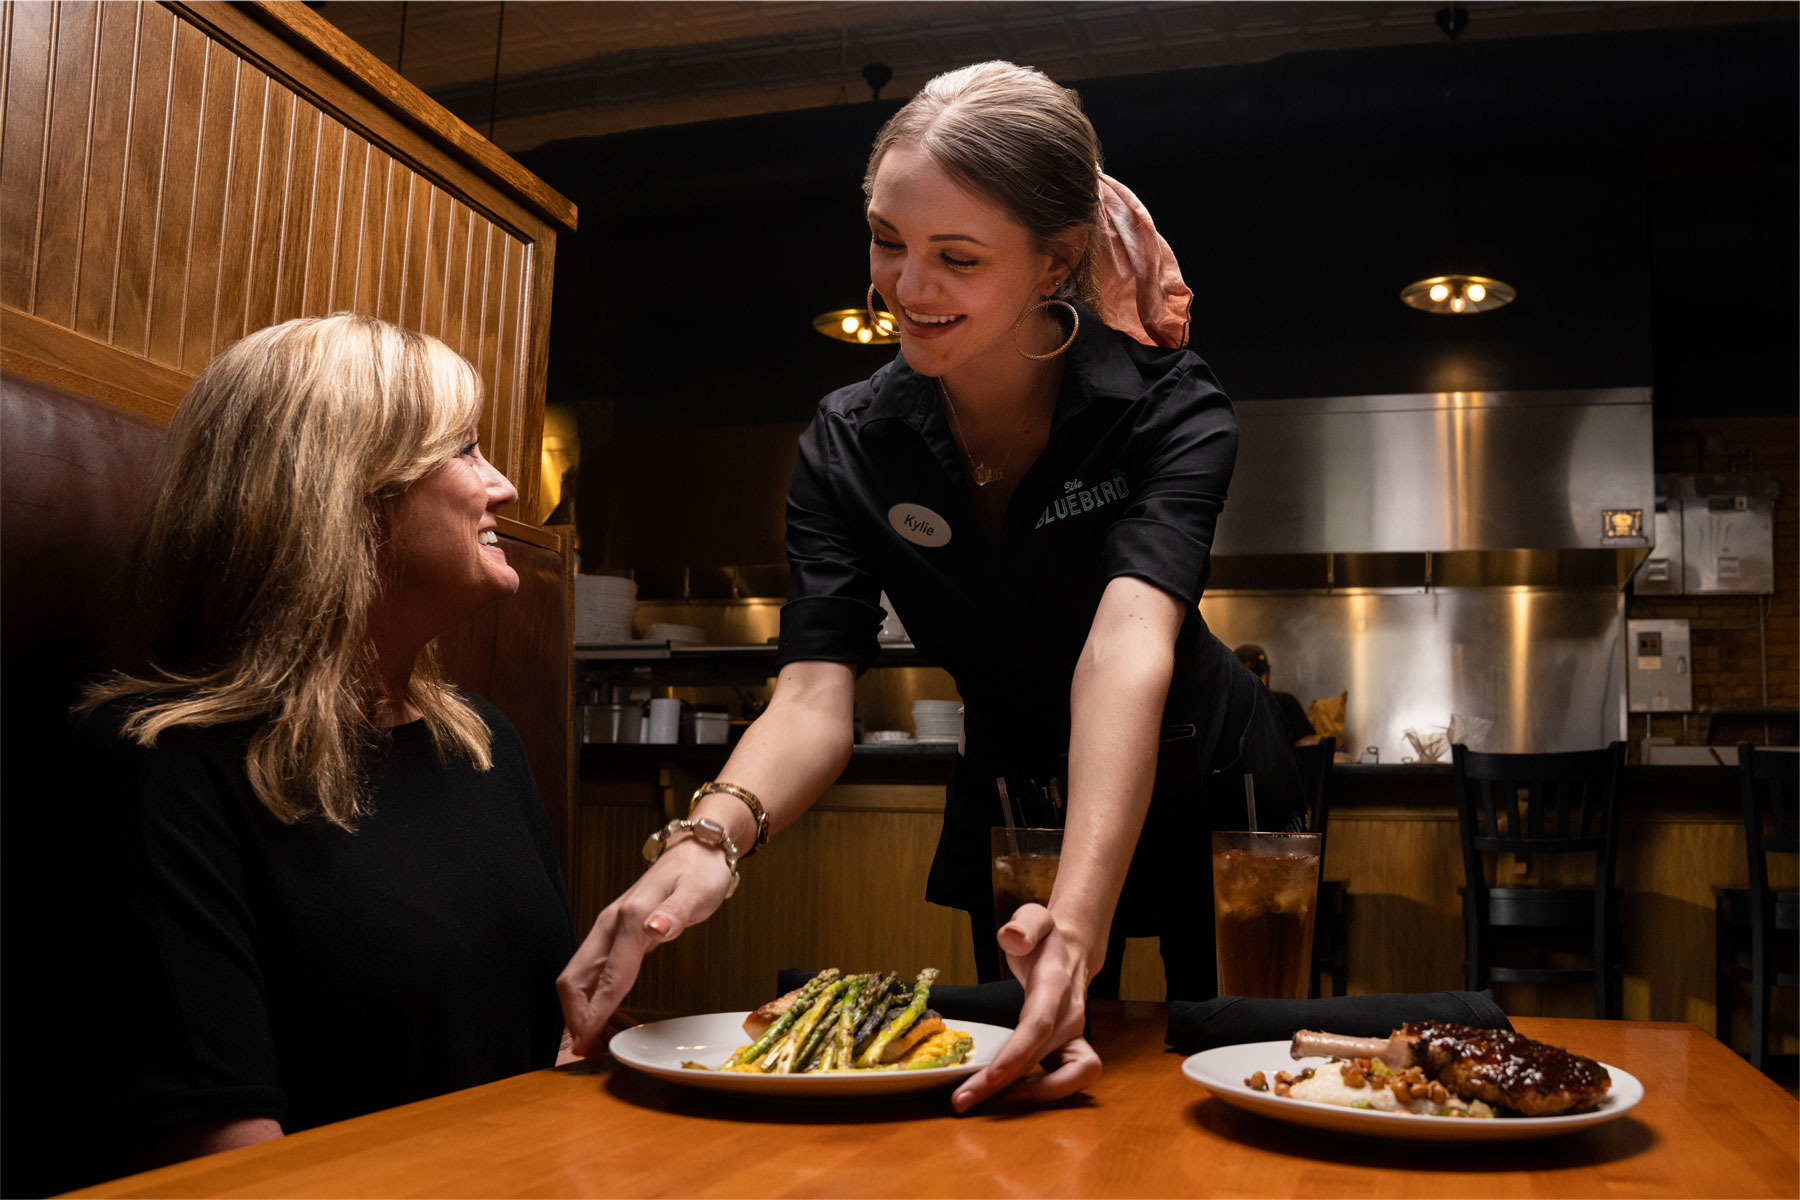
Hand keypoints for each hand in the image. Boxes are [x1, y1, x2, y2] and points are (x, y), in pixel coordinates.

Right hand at [556, 837, 733, 1061]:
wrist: (699, 851)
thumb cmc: (700, 872)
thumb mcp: (697, 892)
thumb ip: (676, 912)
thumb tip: (654, 929)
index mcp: (627, 918)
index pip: (605, 976)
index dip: (594, 1014)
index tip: (586, 1045)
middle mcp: (610, 926)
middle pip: (575, 980)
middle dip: (576, 1019)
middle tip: (589, 1053)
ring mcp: (611, 932)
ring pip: (582, 981)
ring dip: (585, 1014)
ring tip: (601, 1045)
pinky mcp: (617, 938)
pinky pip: (598, 976)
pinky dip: (600, 1002)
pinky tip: (616, 1019)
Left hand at [950, 903, 1102, 1110]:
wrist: (1072, 950)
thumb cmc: (1047, 938)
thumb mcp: (1035, 918)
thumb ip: (1024, 925)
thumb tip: (1011, 936)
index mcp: (1056, 986)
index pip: (1038, 1025)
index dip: (1016, 1055)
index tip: (990, 1077)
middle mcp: (1070, 1016)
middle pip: (1040, 1058)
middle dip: (1002, 1085)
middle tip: (961, 1102)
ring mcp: (1075, 1036)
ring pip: (1065, 1079)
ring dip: (1031, 1097)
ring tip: (986, 1100)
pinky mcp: (1072, 1050)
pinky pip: (1067, 1081)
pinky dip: (1043, 1092)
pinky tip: (1008, 1091)